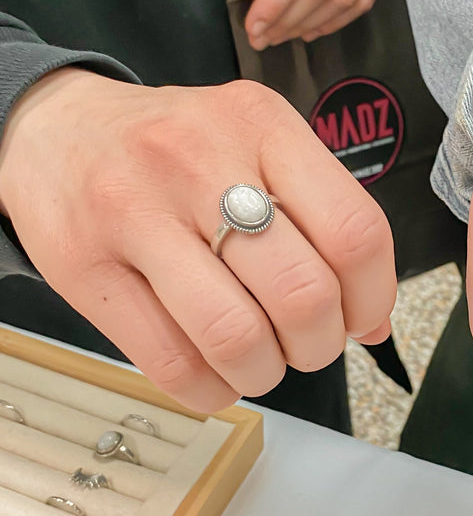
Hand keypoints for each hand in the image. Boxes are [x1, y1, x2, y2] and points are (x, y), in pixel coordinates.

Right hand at [0, 69, 395, 411]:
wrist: (54, 128)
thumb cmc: (177, 147)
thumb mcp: (258, 146)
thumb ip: (324, 219)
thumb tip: (374, 320)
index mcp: (261, 126)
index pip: (355, 231)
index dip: (373, 296)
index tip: (360, 317)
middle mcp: (201, 160)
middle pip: (304, 292)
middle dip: (320, 344)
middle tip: (307, 343)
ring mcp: (135, 212)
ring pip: (236, 336)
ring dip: (266, 372)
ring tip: (260, 358)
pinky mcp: (82, 266)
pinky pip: (171, 363)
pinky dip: (212, 389)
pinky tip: (215, 371)